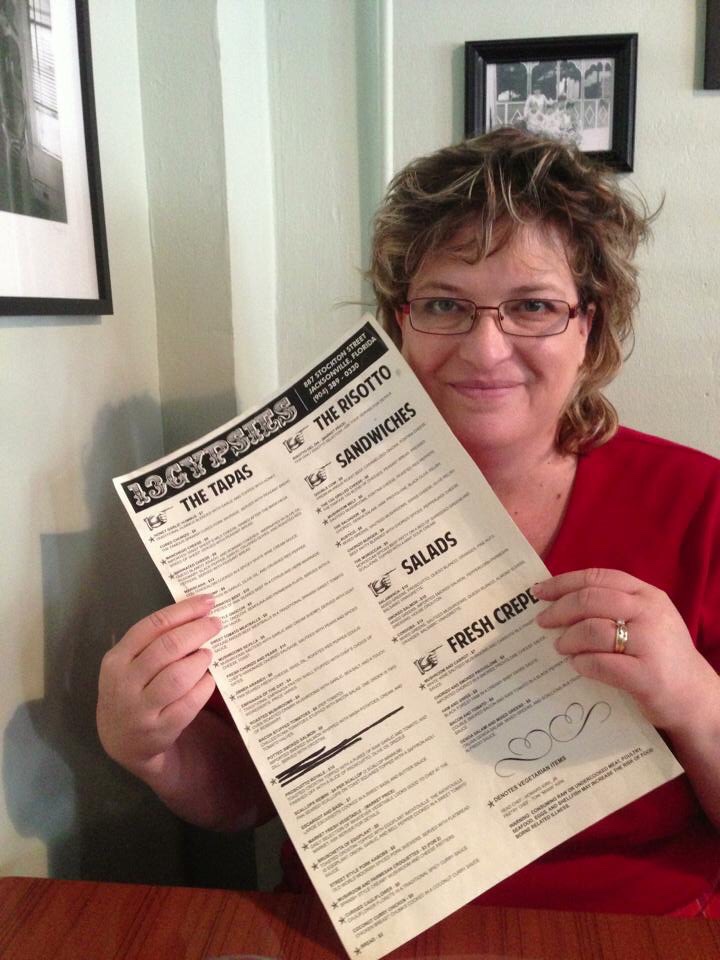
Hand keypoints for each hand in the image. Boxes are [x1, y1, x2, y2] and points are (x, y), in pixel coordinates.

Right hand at [97, 595, 220, 784]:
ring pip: (179, 675)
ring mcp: (141, 709)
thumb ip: (153, 642)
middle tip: (215, 624)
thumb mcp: (129, 664)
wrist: (121, 741)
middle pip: (168, 647)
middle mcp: (125, 683)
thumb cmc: (132, 690)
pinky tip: (208, 679)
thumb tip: (197, 612)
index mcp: (116, 659)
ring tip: (208, 654)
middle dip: (198, 631)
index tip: (207, 601)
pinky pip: (190, 702)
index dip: (184, 610)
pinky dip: (204, 686)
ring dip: (200, 660)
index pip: (153, 626)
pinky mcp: (160, 729)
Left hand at [533, 568, 717, 734]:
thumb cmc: (660, 655)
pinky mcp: (646, 676)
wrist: (695, 697)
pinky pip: (600, 663)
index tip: (539, 592)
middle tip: (543, 622)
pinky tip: (576, 666)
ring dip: (568, 639)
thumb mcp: (646, 619)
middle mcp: (650, 613)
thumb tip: (558, 601)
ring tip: (561, 647)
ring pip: (592, 630)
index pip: (597, 577)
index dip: (563, 583)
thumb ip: (613, 606)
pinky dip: (582, 663)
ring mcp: (650, 643)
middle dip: (559, 610)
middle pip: (590, 600)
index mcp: (647, 594)